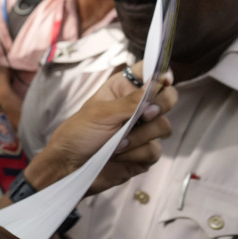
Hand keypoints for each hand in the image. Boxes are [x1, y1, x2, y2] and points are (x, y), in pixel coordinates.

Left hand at [28, 62, 175, 194]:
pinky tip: (118, 156)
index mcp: (122, 90)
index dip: (160, 72)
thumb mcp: (101, 113)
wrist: (71, 166)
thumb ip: (130, 101)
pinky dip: (136, 154)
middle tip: (145, 114)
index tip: (165, 79)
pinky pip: (155, 150)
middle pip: (167, 98)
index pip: (148, 72)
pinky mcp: (145, 153)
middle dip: (160, 106)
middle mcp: (136, 107)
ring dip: (139, 136)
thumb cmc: (78, 134)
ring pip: (163, 126)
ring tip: (116, 143)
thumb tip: (156, 82)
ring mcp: (143, 130)